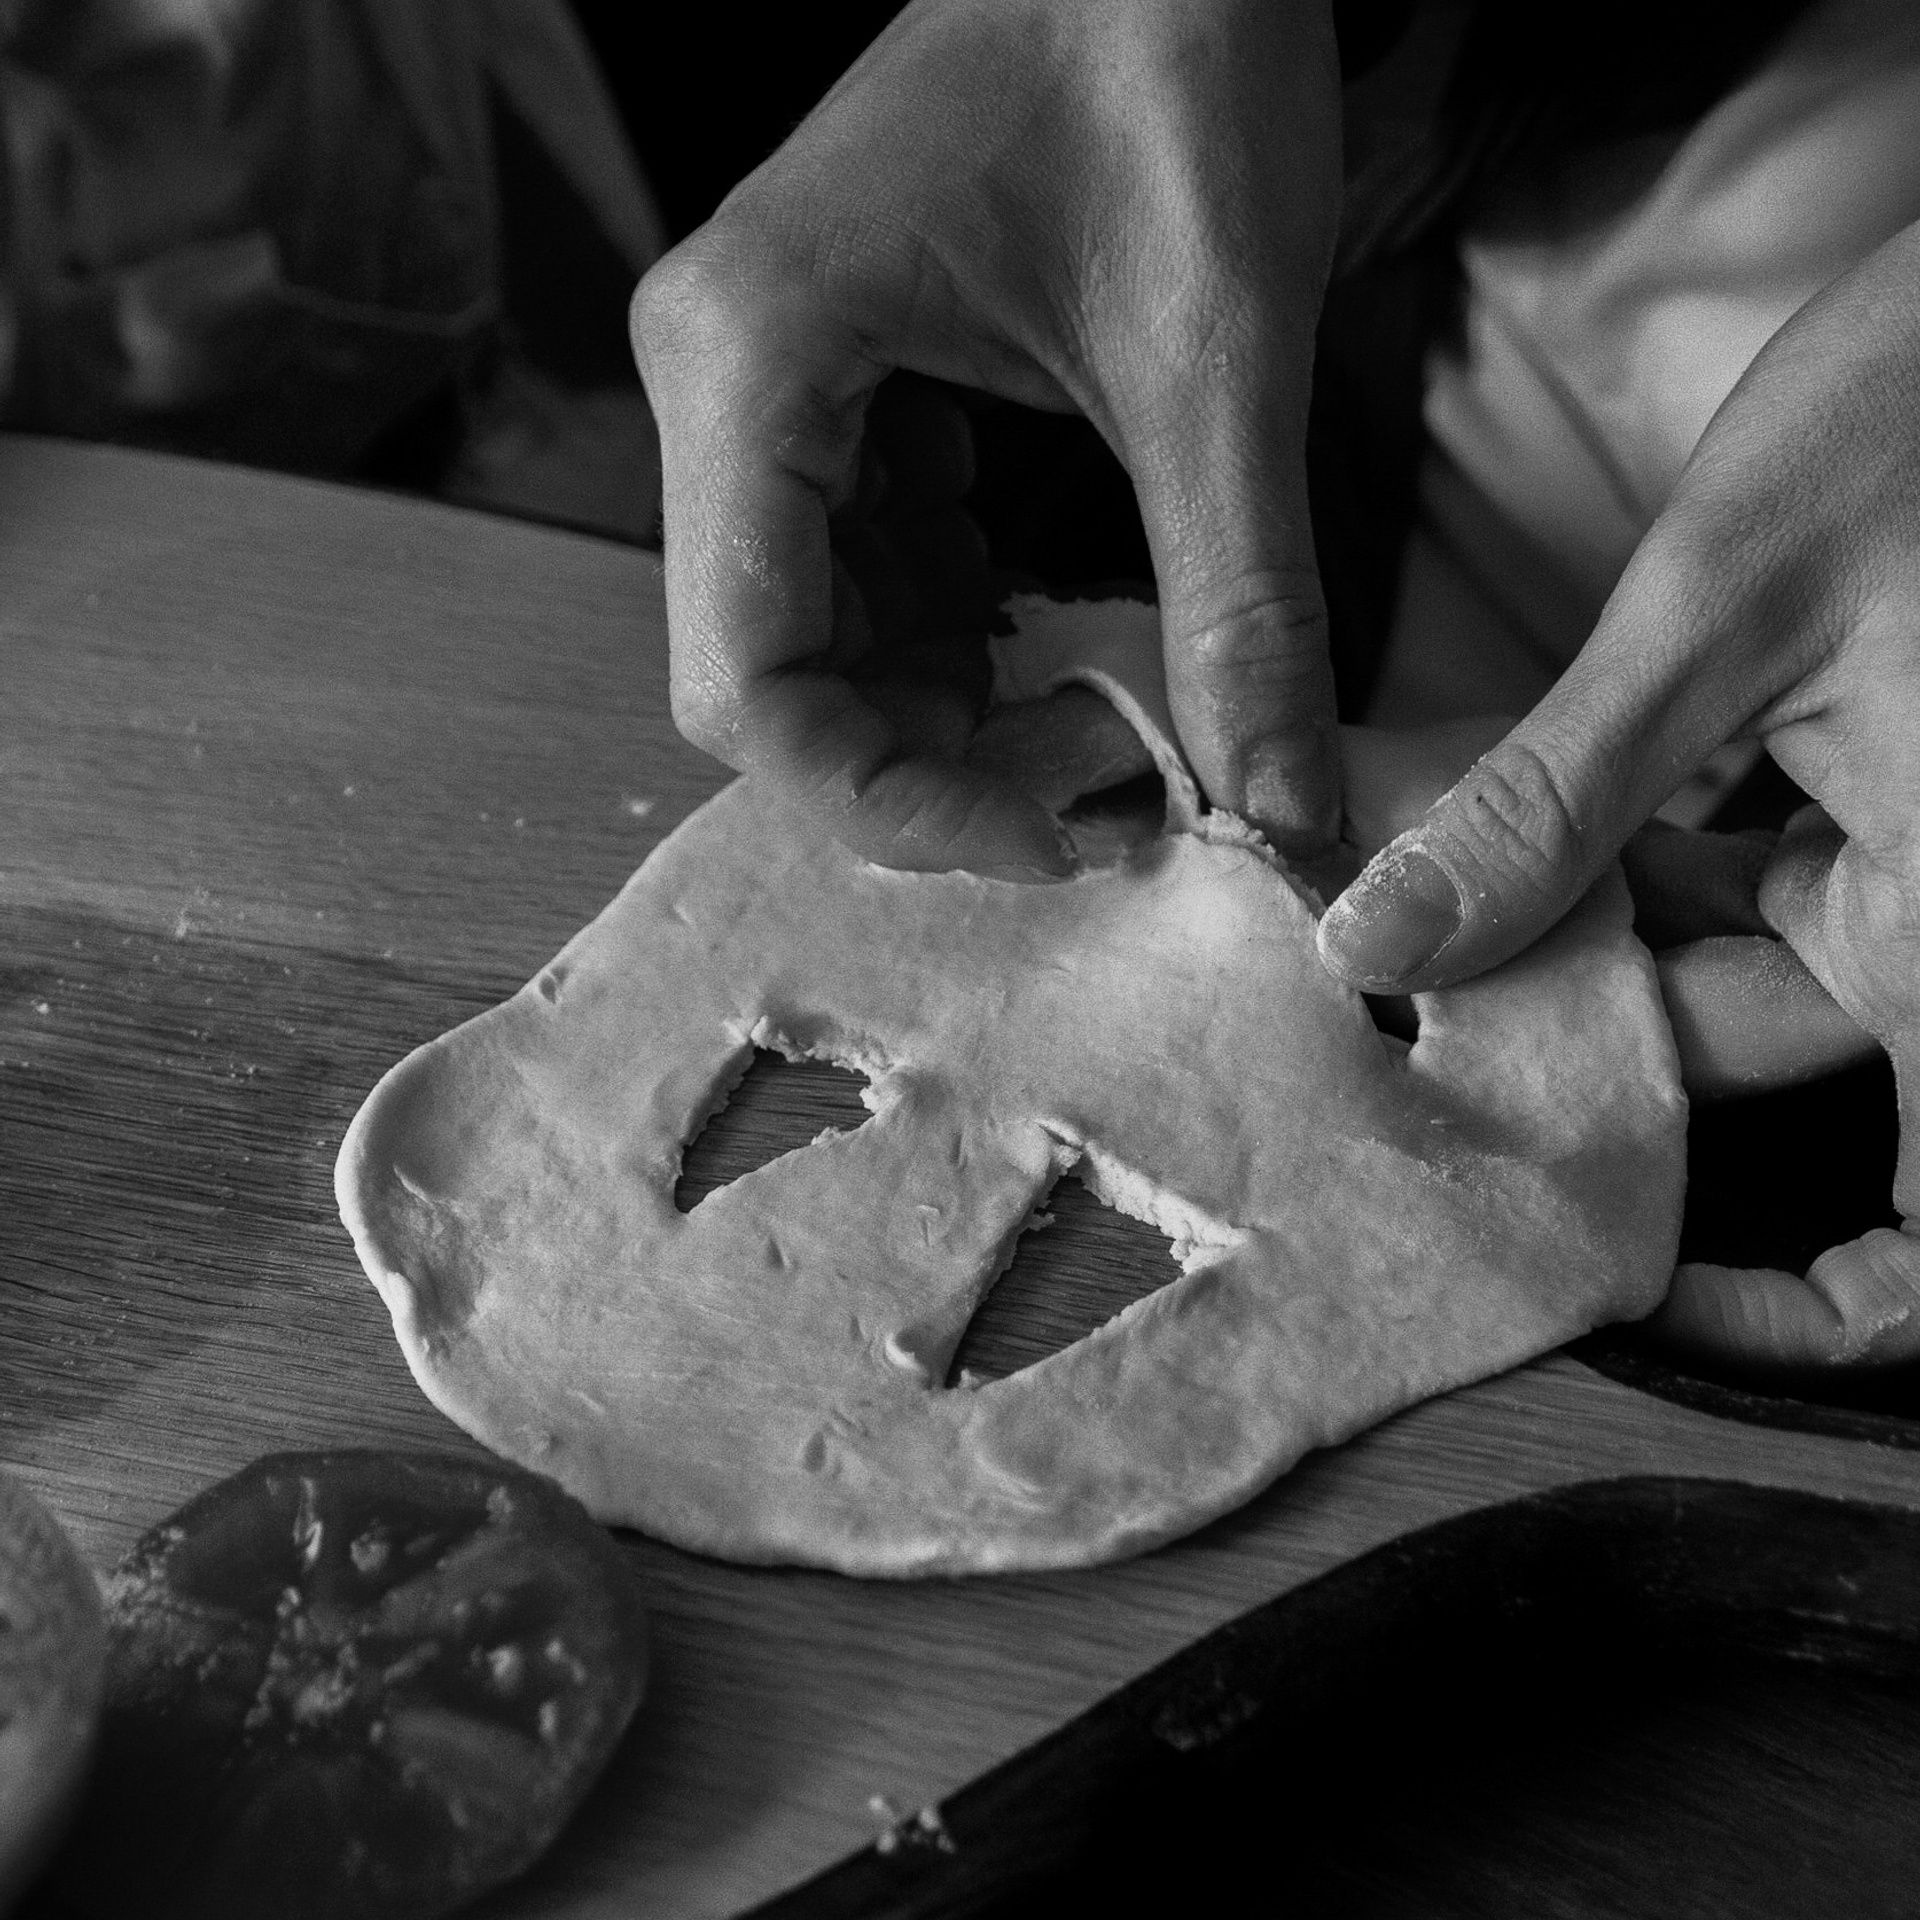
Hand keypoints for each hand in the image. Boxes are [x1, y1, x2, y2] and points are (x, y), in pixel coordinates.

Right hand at [630, 0, 1343, 876]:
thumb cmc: (1166, 49)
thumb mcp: (1217, 354)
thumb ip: (1242, 603)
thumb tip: (1282, 816)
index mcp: (752, 362)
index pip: (749, 687)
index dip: (896, 801)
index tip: (1059, 830)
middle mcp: (718, 385)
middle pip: (770, 681)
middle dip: (934, 765)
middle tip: (1104, 779)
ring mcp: (762, 389)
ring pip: (811, 643)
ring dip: (947, 712)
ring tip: (1099, 703)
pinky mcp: (825, 392)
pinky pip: (857, 572)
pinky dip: (954, 633)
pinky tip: (1043, 611)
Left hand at [1318, 217, 1919, 1367]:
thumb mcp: (1718, 620)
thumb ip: (1551, 803)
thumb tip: (1372, 941)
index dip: (1807, 1309)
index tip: (1648, 1295)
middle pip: (1768, 1065)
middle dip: (1602, 1044)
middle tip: (1413, 1021)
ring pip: (1742, 963)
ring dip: (1593, 936)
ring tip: (1423, 913)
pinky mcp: (1886, 781)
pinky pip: (1754, 873)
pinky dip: (1639, 859)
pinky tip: (1516, 826)